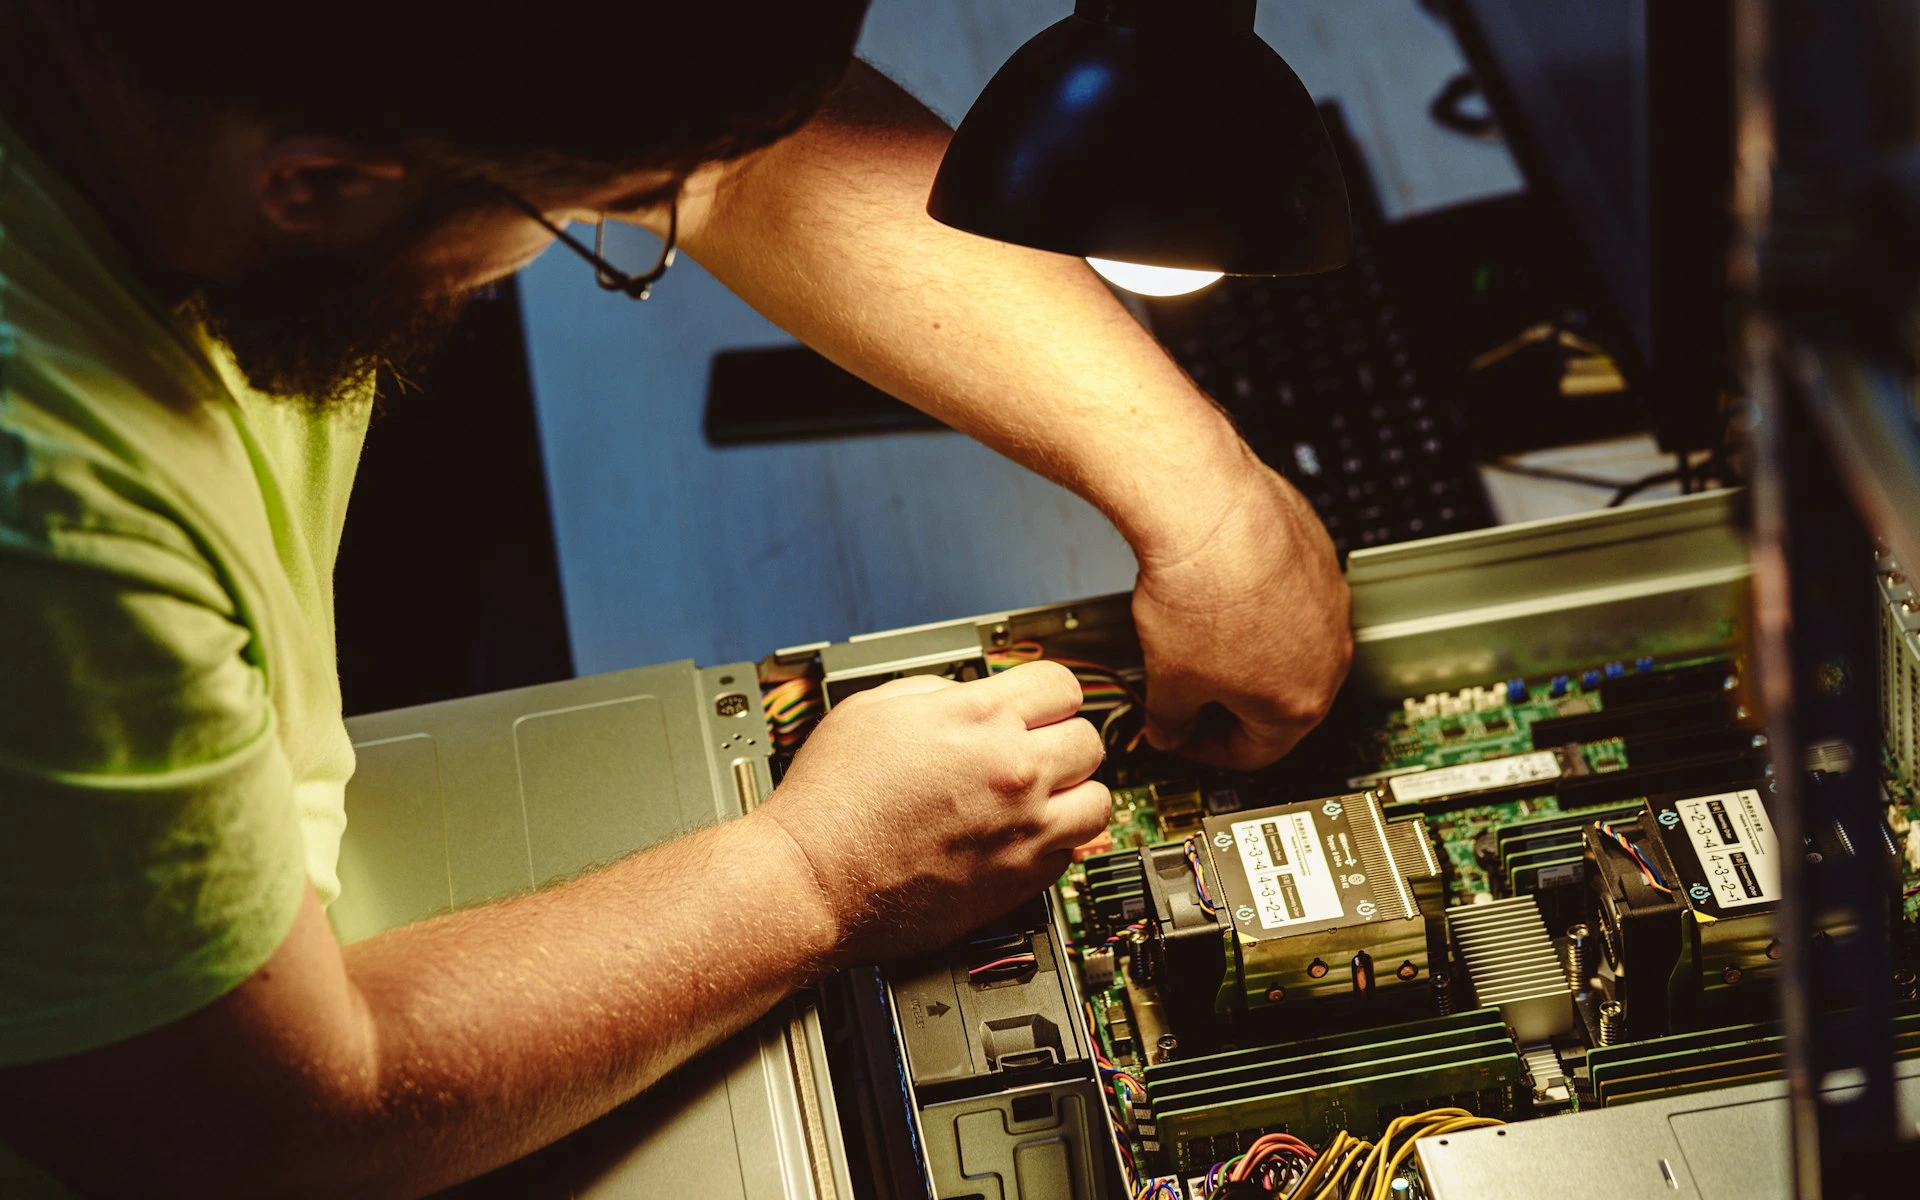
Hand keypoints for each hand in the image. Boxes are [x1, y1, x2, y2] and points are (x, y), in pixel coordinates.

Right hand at [753, 661, 1109, 965]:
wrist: (813, 880)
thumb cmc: (831, 800)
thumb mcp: (874, 707)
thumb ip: (940, 692)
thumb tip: (971, 698)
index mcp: (980, 719)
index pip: (1063, 685)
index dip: (1047, 694)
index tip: (1038, 706)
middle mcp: (1015, 772)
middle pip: (1089, 740)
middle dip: (1061, 739)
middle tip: (1035, 750)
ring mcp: (1024, 830)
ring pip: (1100, 801)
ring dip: (1074, 794)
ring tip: (1042, 797)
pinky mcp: (1021, 881)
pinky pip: (1070, 853)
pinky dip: (1052, 842)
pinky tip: (1016, 836)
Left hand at [1133, 459, 1351, 768]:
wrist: (1206, 510)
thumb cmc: (1199, 588)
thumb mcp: (1166, 679)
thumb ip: (1170, 719)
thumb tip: (1168, 727)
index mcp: (1301, 704)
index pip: (1256, 754)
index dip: (1206, 750)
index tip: (1184, 735)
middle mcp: (1331, 656)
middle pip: (1280, 702)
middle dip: (1230, 702)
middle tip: (1189, 691)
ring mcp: (1332, 604)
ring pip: (1290, 647)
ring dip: (1247, 652)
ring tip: (1198, 633)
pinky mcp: (1321, 558)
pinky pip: (1292, 597)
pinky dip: (1260, 604)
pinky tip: (1220, 590)